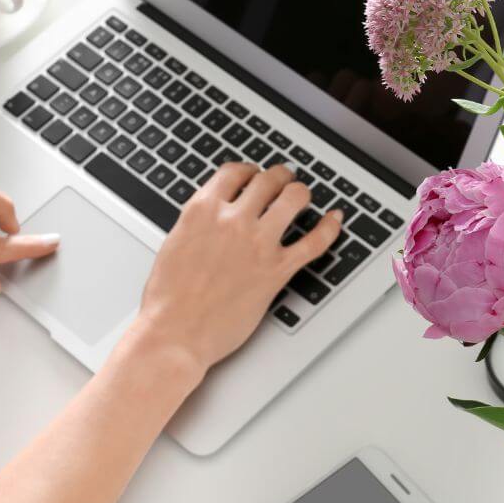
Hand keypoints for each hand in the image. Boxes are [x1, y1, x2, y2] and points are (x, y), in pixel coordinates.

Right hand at [131, 162, 342, 374]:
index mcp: (203, 210)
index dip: (248, 170)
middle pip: (267, 179)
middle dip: (278, 176)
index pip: (234, 172)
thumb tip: (213, 215)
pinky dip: (330, 228)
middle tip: (282, 180)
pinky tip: (335, 220)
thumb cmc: (168, 297)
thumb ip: (198, 223)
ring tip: (301, 196)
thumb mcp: (174, 243)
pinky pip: (314, 242)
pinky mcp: (277, 270)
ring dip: (300, 192)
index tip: (253, 174)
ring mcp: (258, 243)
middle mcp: (233, 220)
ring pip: (293, 198)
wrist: (175, 331)